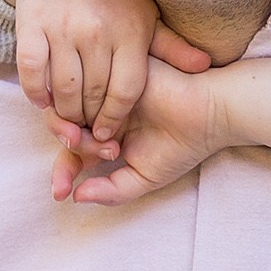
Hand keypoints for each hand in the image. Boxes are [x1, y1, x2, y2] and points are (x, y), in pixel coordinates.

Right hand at [0, 0, 210, 141]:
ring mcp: (62, 28)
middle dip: (89, 122)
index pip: (127, 92)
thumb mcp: (146, 13)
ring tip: (67, 119)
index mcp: (130, 31)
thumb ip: (171, 45)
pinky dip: (35, 93)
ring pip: (62, 90)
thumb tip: (205, 65)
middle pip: (93, 96)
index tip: (109, 132)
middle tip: (86, 132)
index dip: (116, 118)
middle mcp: (97, 31)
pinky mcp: (31, 24)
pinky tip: (42, 100)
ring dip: (63, 113)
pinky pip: (31, 71)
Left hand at [47, 59, 225, 203]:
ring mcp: (103, 95)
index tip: (61, 192)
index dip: (62, 174)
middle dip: (69, 155)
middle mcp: (100, 115)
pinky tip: (105, 127)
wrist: (210, 113)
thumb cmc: (183, 146)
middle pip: (63, 134)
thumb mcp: (144, 179)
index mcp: (105, 138)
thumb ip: (111, 192)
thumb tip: (75, 197)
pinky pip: (81, 90)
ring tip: (111, 147)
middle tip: (102, 159)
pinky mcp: (110, 73)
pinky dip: (85, 112)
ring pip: (66, 114)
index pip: (71, 154)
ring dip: (80, 138)